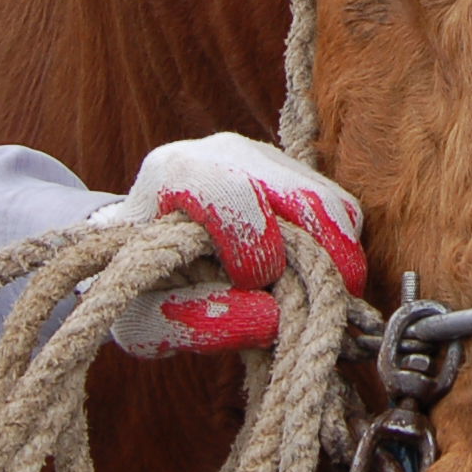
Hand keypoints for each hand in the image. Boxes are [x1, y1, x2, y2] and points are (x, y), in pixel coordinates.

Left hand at [92, 133, 365, 357]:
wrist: (131, 252)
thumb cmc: (134, 288)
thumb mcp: (144, 319)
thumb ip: (197, 321)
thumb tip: (272, 320)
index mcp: (173, 172)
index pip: (231, 192)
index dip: (252, 247)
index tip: (251, 285)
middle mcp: (224, 150)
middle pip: (302, 195)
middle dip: (322, 258)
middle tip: (326, 308)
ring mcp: (266, 156)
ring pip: (331, 204)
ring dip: (337, 258)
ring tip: (321, 299)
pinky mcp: (297, 175)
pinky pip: (340, 210)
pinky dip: (338, 250)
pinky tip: (312, 279)